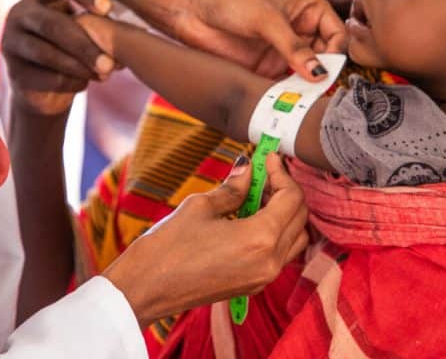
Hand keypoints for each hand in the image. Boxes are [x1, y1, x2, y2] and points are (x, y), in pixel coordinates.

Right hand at [2, 0, 115, 117]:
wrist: (45, 85)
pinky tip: (86, 84)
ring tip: (105, 74)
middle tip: (111, 63)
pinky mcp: (13, 71)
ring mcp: (12, 42)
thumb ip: (100, 23)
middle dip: (85, 44)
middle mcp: (21, 13)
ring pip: (46, 53)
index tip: (108, 8)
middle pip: (52, 24)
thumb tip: (129, 32)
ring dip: (79, 66)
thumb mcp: (85, 28)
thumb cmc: (74, 46)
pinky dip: (70, 82)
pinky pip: (43, 77)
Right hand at [102, 153, 308, 326]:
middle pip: (299, 217)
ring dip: (284, 212)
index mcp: (260, 239)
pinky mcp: (254, 285)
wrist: (146, 288)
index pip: (291, 198)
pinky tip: (249, 216)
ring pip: (295, 238)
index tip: (268, 157)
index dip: (281, 172)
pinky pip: (280, 254)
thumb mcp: (201, 207)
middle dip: (286, 190)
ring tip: (256, 194)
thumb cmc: (168, 246)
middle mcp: (270, 261)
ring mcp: (264, 277)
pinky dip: (275, 231)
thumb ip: (233, 187)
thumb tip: (248, 168)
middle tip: (264, 171)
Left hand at [114, 0, 346, 79]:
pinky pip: (286, 86)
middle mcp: (300, 31)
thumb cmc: (228, 0)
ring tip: (302, 100)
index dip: (335, 53)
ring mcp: (283, 52)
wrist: (189, 8)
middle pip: (326, 59)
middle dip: (323, 75)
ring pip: (307, 76)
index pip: (337, 35)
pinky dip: (288, 95)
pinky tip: (285, 102)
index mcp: (308, 9)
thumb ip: (293, 47)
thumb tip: (319, 73)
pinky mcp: (266, 69)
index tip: (326, 69)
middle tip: (317, 91)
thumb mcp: (265, 20)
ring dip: (307, 88)